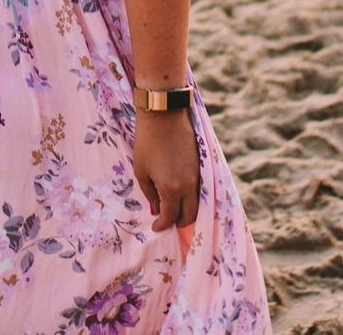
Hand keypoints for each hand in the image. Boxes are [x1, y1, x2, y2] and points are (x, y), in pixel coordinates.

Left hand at [132, 107, 199, 231]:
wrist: (165, 114)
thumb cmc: (147, 142)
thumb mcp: (141, 170)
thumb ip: (149, 193)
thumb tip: (156, 210)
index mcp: (171, 189)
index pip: (170, 217)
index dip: (162, 225)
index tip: (156, 227)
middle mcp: (188, 186)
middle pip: (190, 215)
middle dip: (178, 222)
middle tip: (167, 221)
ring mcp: (198, 176)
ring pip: (197, 203)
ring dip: (187, 210)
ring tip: (173, 208)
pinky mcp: (201, 165)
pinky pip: (200, 190)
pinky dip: (191, 197)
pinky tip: (180, 194)